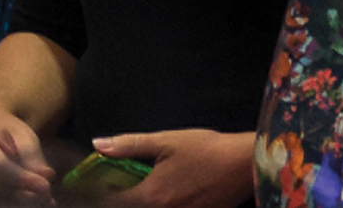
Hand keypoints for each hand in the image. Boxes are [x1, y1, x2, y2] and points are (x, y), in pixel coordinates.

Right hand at [0, 112, 56, 200]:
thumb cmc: (10, 134)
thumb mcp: (25, 138)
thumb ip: (34, 158)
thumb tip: (47, 176)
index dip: (19, 177)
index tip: (44, 185)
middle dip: (24, 194)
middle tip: (48, 195)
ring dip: (25, 202)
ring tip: (47, 198)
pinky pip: (0, 203)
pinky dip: (22, 204)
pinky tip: (39, 200)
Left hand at [87, 129, 258, 207]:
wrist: (244, 164)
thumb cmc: (206, 150)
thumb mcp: (166, 141)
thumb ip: (130, 145)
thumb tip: (98, 145)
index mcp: (149, 197)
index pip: (111, 203)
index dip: (101, 193)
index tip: (99, 183)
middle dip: (121, 198)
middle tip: (121, 185)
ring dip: (142, 201)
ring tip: (146, 188)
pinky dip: (161, 204)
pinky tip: (168, 193)